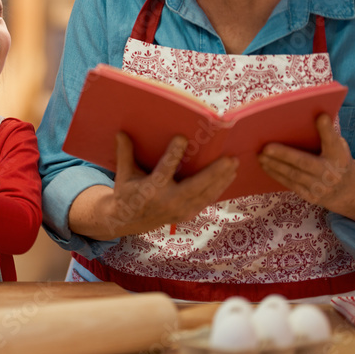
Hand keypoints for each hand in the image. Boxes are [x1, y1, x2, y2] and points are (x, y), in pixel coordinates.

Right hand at [80, 133, 238, 238]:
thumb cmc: (127, 192)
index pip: (164, 170)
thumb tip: (120, 132)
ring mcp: (180, 210)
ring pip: (206, 195)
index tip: (182, 138)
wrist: (128, 221)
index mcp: (150, 189)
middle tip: (229, 158)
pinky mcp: (187, 215)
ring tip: (234, 164)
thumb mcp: (124, 174)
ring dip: (222, 180)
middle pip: (195, 187)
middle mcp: (168, 201)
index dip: (173, 154)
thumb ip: (125, 153)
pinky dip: (219, 189)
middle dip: (214, 173)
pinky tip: (228, 176)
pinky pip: (206, 201)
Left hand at [259, 114, 354, 218]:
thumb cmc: (335, 160)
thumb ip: (326, 135)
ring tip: (260, 156)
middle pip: (304, 162)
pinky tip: (266, 166)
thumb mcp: (337, 147)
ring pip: (293, 175)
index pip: (333, 141)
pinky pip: (291, 184)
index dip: (327, 130)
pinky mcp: (311, 197)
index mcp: (339, 156)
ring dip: (274, 165)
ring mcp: (321, 187)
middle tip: (265, 148)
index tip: (321, 117)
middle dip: (284, 154)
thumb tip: (314, 116)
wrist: (347, 189)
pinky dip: (276, 175)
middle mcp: (331, 173)